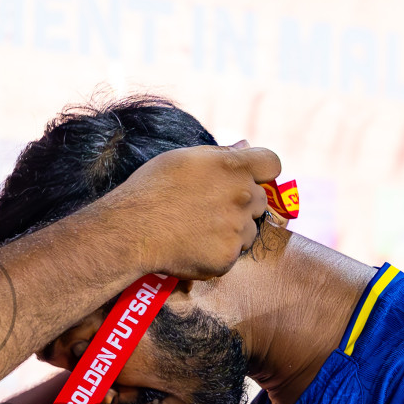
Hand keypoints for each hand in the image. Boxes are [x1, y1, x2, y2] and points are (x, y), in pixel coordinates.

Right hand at [98, 144, 278, 280]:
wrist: (131, 231)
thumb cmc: (151, 189)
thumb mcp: (183, 159)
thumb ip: (221, 154)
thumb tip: (245, 146)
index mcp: (233, 167)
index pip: (272, 164)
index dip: (262, 172)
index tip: (249, 179)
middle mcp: (242, 196)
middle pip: (261, 200)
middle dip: (243, 204)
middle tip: (211, 209)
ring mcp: (237, 229)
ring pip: (249, 230)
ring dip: (233, 230)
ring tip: (198, 230)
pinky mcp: (228, 256)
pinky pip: (233, 253)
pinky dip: (218, 252)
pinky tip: (194, 247)